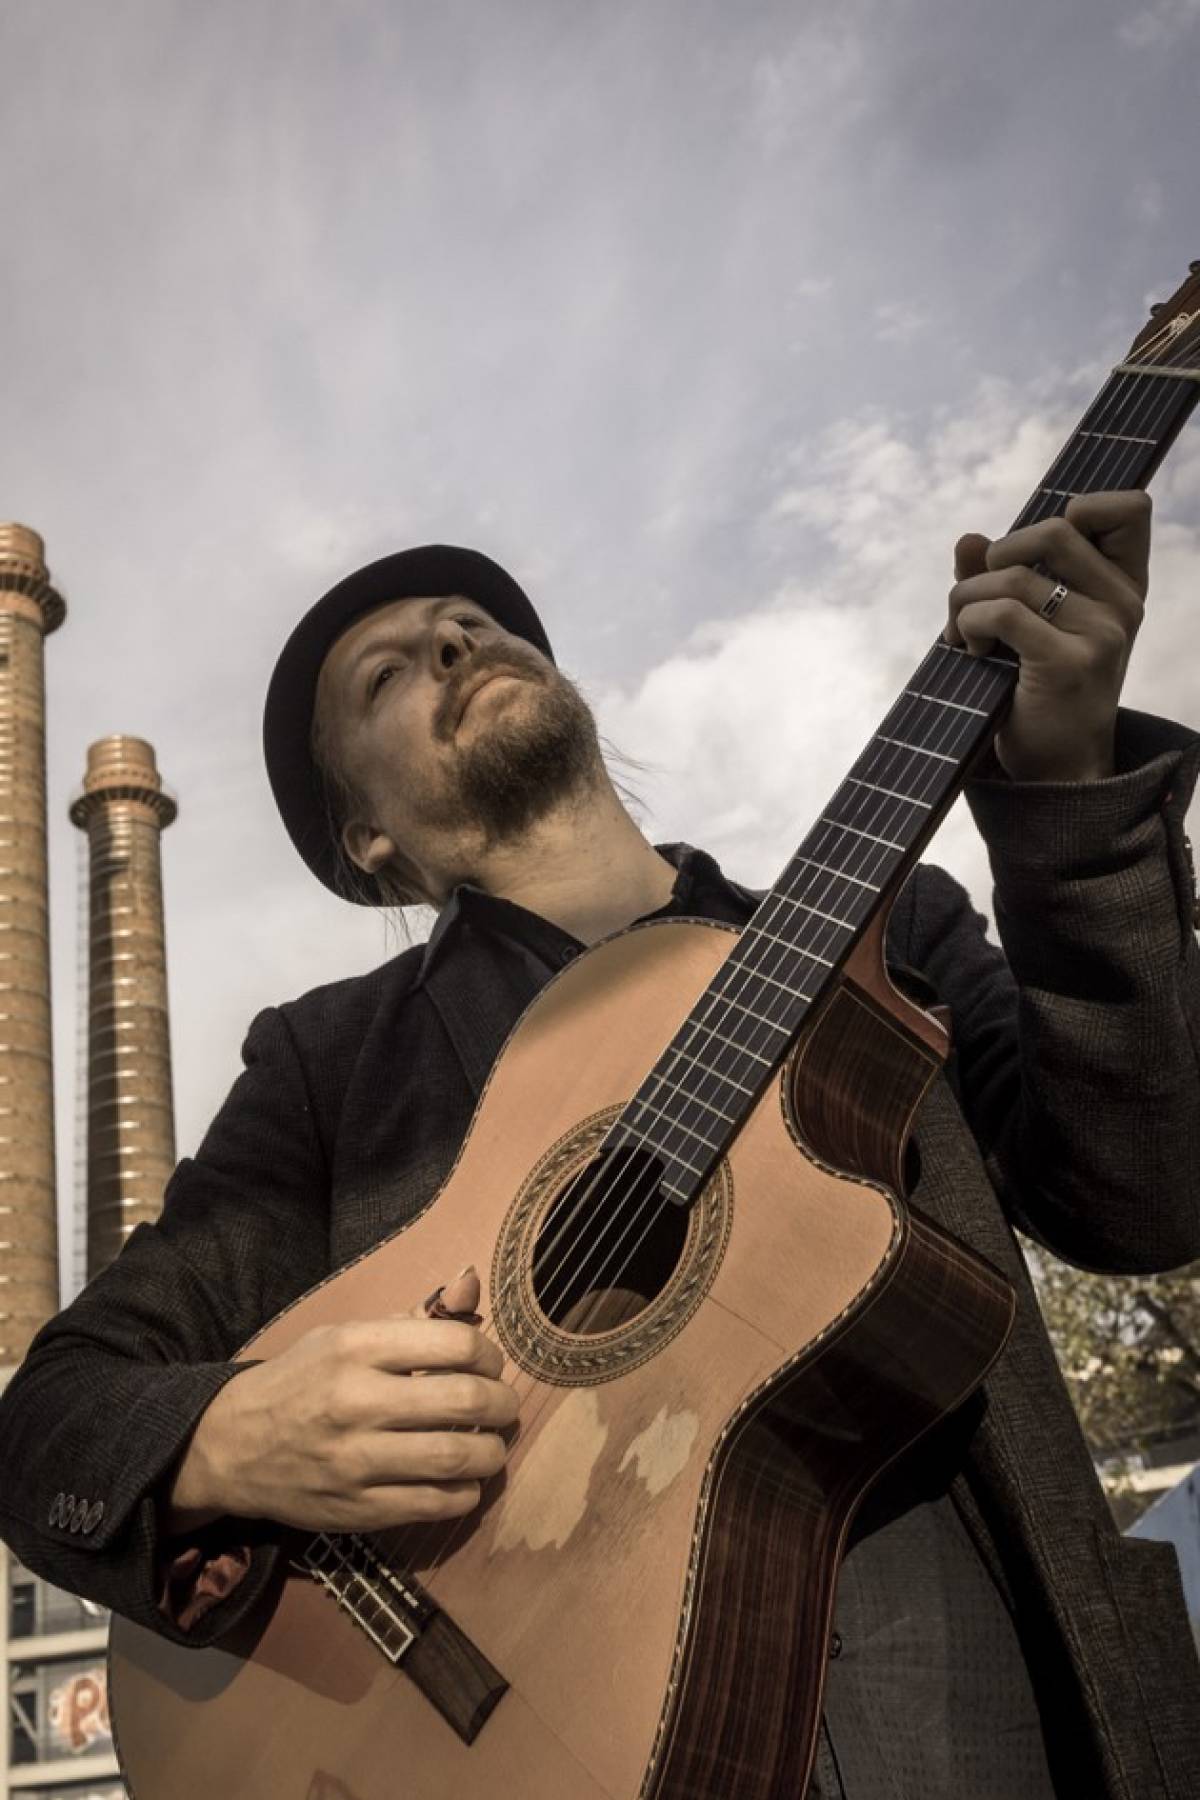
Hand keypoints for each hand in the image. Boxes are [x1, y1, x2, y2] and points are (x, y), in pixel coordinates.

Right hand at [165, 1268, 517, 1533]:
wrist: (230, 1446)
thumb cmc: (300, 1380)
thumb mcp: (347, 1335)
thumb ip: (415, 1317)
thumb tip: (472, 1282)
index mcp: (355, 1348)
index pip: (454, 1345)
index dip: (489, 1356)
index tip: (489, 1365)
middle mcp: (356, 1402)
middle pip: (464, 1401)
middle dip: (502, 1403)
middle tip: (503, 1405)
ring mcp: (356, 1461)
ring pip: (457, 1458)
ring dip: (492, 1451)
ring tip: (491, 1444)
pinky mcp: (357, 1509)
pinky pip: (436, 1504)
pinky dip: (466, 1493)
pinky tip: (465, 1480)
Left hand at [944, 490, 1149, 781]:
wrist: (1058, 771)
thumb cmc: (1040, 693)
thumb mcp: (1028, 625)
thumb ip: (1002, 577)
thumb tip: (968, 539)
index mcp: (1124, 587)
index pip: (1129, 509)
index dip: (1080, 507)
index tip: (1037, 553)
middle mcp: (1123, 604)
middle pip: (1053, 529)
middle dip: (995, 559)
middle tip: (976, 602)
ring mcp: (1101, 633)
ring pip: (1014, 575)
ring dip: (966, 601)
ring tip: (964, 636)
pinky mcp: (1067, 663)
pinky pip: (1001, 612)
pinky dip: (969, 625)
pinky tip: (971, 651)